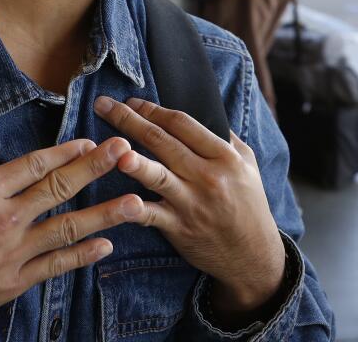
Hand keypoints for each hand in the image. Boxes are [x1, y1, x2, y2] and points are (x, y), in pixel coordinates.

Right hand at [0, 137, 140, 322]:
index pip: (34, 164)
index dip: (65, 151)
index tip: (89, 141)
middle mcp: (4, 218)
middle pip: (59, 188)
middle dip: (95, 167)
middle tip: (125, 151)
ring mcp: (12, 252)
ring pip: (68, 228)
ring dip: (105, 214)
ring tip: (136, 202)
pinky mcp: (13, 280)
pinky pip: (56, 266)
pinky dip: (83, 256)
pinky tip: (107, 246)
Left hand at [94, 97, 285, 315]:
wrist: (253, 256)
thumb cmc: (248, 205)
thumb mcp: (248, 166)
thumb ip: (227, 139)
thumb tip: (206, 112)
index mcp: (224, 157)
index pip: (182, 124)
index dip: (153, 110)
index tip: (131, 101)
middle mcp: (207, 176)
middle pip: (162, 142)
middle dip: (129, 120)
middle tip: (103, 105)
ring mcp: (191, 203)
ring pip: (158, 176)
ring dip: (134, 162)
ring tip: (114, 150)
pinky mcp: (179, 227)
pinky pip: (152, 215)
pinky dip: (134, 208)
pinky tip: (117, 201)